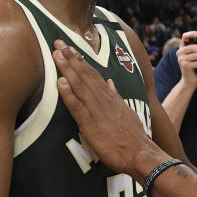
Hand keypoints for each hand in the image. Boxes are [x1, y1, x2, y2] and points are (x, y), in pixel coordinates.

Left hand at [53, 43, 159, 177]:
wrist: (140, 154)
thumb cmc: (133, 138)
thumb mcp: (127, 112)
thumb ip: (117, 97)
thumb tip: (110, 83)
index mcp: (111, 98)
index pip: (94, 75)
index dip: (81, 61)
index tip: (71, 48)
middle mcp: (104, 100)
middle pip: (85, 75)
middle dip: (71, 57)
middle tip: (58, 41)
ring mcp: (97, 111)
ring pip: (80, 86)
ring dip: (67, 68)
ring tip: (56, 53)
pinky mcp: (91, 125)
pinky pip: (77, 107)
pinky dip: (68, 94)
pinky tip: (60, 82)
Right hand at [177, 33, 196, 86]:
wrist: (189, 81)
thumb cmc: (194, 68)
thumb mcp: (195, 57)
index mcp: (182, 48)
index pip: (185, 36)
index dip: (192, 34)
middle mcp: (180, 52)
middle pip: (193, 46)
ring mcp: (181, 59)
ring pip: (196, 55)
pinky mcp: (184, 65)